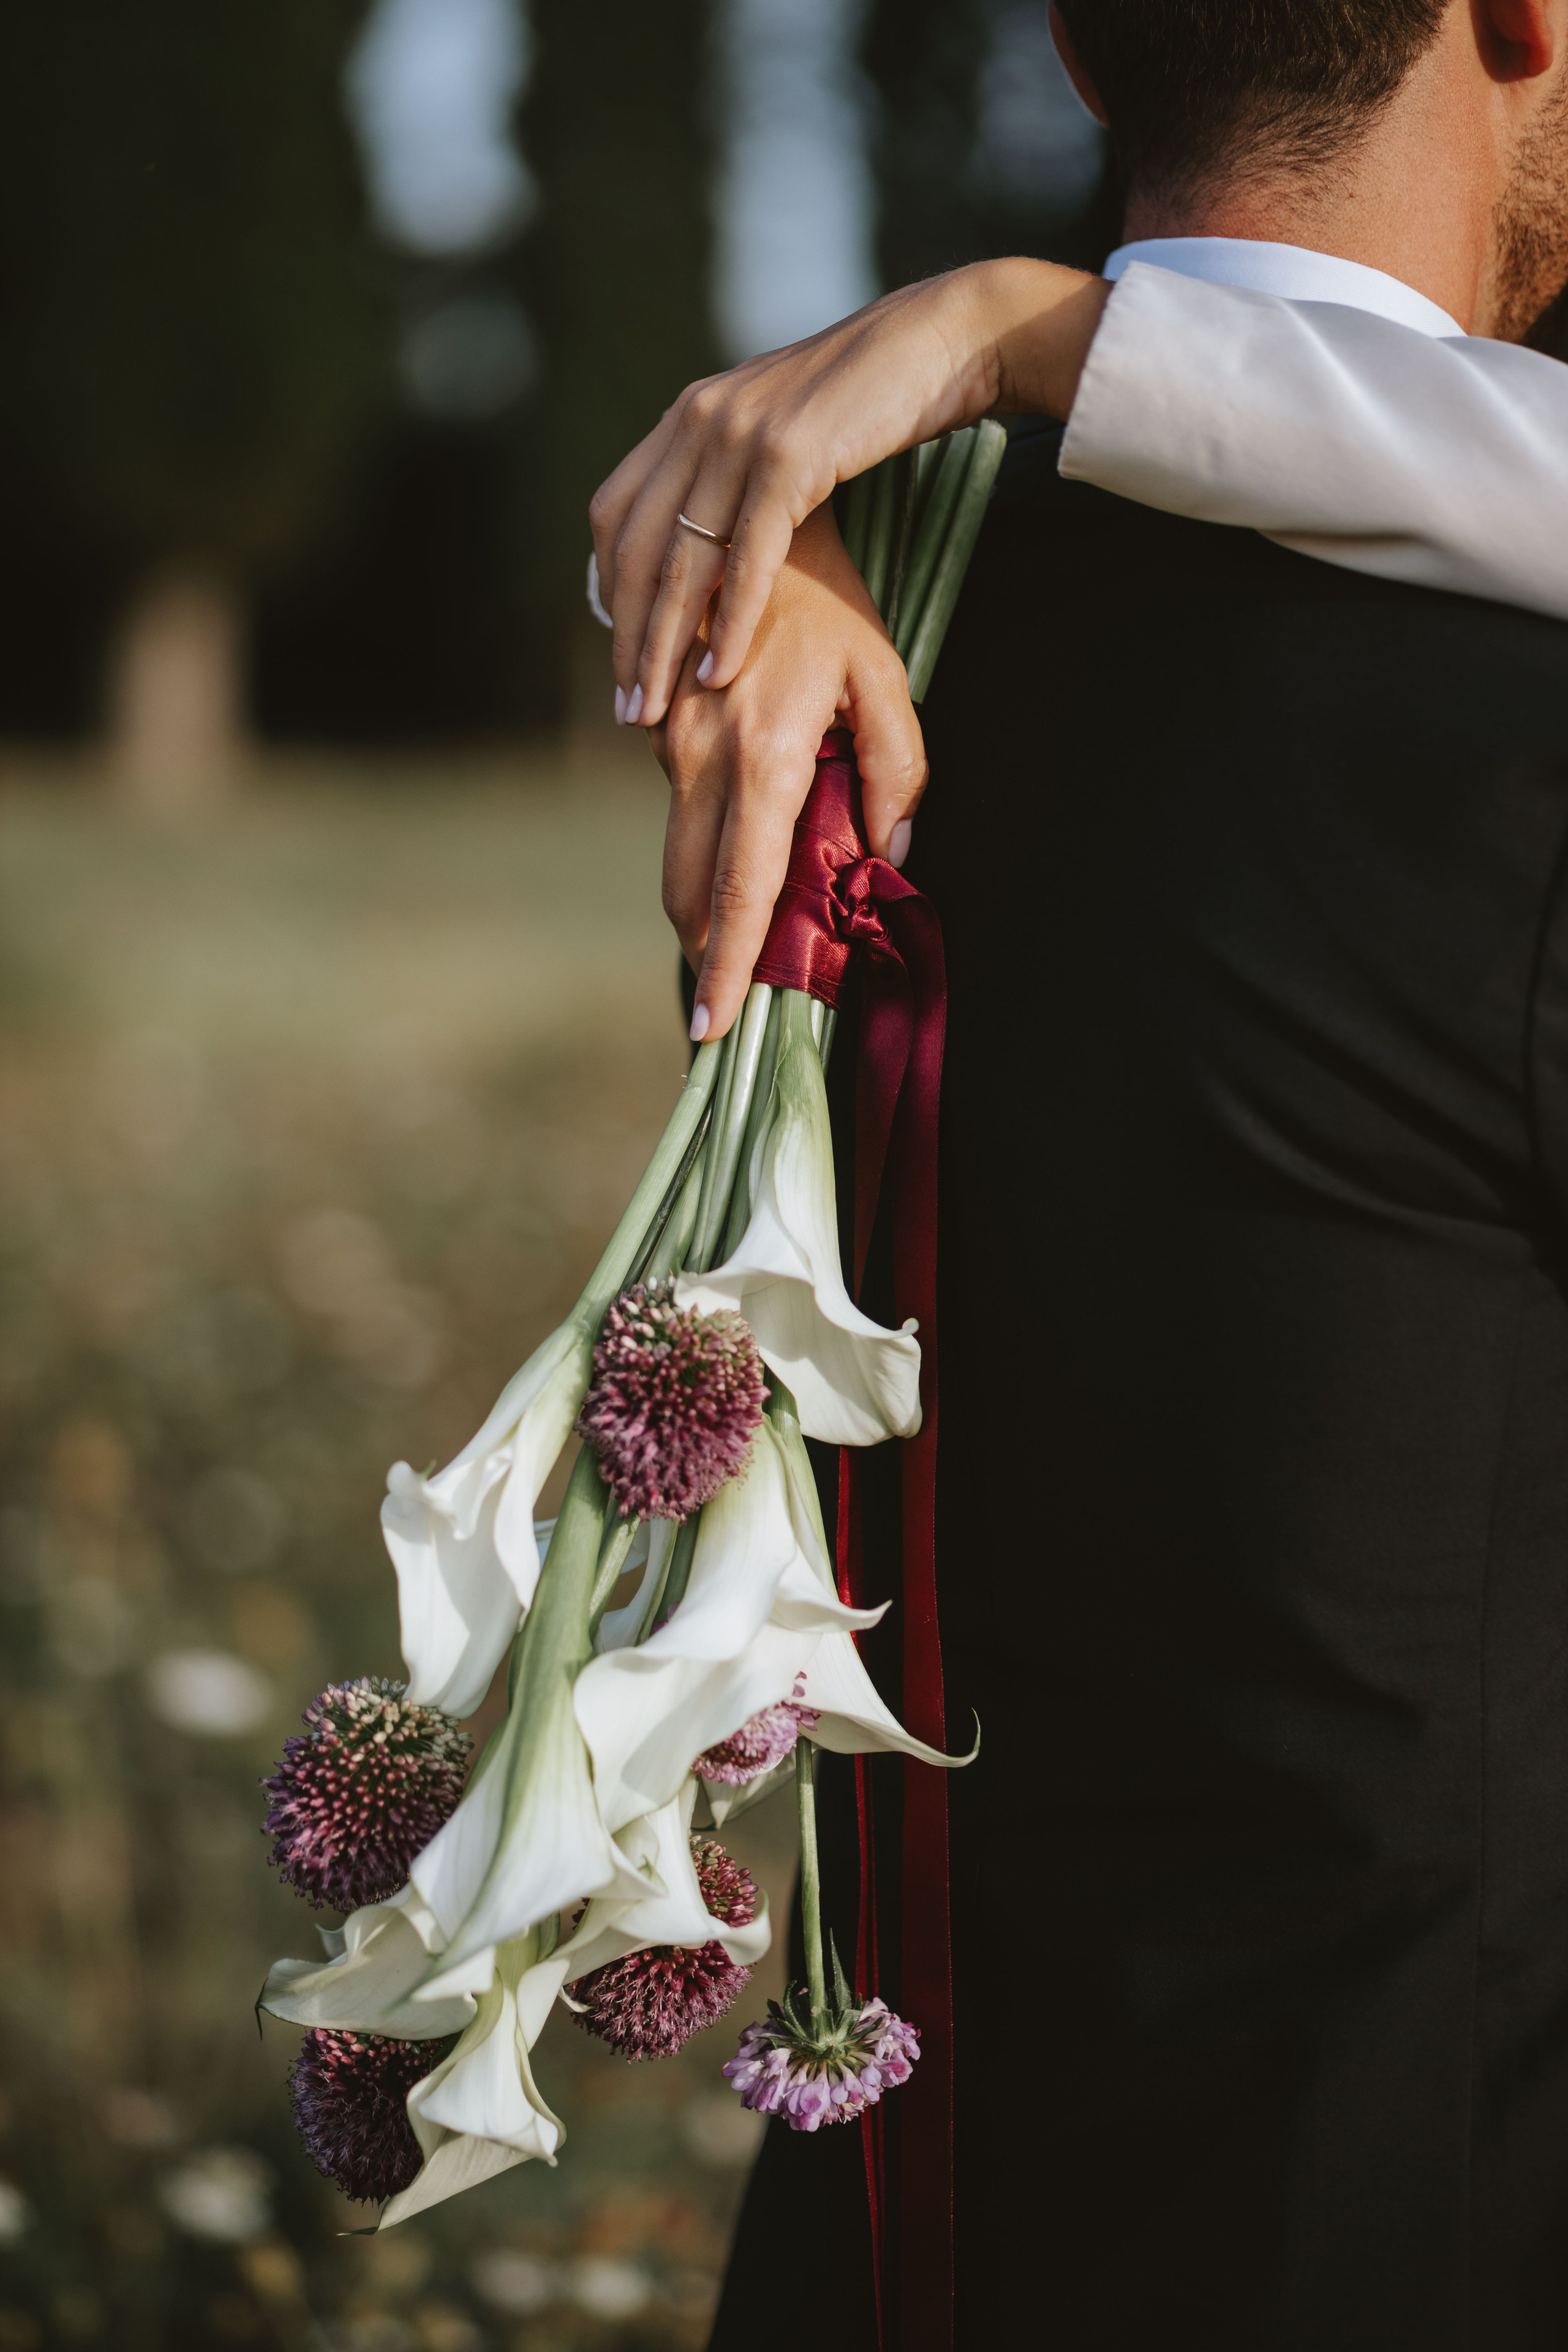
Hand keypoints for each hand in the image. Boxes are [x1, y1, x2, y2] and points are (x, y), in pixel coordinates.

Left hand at [592, 257, 1107, 728]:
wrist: (941, 344)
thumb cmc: (870, 401)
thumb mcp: (780, 434)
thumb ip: (733, 475)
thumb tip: (708, 540)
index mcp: (689, 413)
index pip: (615, 516)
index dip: (609, 593)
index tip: (622, 657)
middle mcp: (699, 418)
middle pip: (635, 548)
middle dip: (629, 637)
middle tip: (628, 709)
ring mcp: (740, 434)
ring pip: (682, 561)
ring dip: (665, 645)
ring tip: (659, 709)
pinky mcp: (788, 457)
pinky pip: (746, 559)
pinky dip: (728, 623)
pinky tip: (719, 673)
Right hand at [649, 501, 925, 1040]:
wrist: (743, 520)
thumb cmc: (830, 602)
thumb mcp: (886, 680)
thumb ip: (899, 772)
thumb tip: (893, 856)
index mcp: (763, 760)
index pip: (741, 890)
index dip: (728, 967)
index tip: (713, 1028)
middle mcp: (698, 759)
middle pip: (686, 890)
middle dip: (705, 953)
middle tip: (728, 1002)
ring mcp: (667, 741)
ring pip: (677, 853)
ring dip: (704, 899)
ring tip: (741, 932)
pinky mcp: (656, 726)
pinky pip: (678, 806)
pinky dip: (702, 838)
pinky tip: (736, 836)